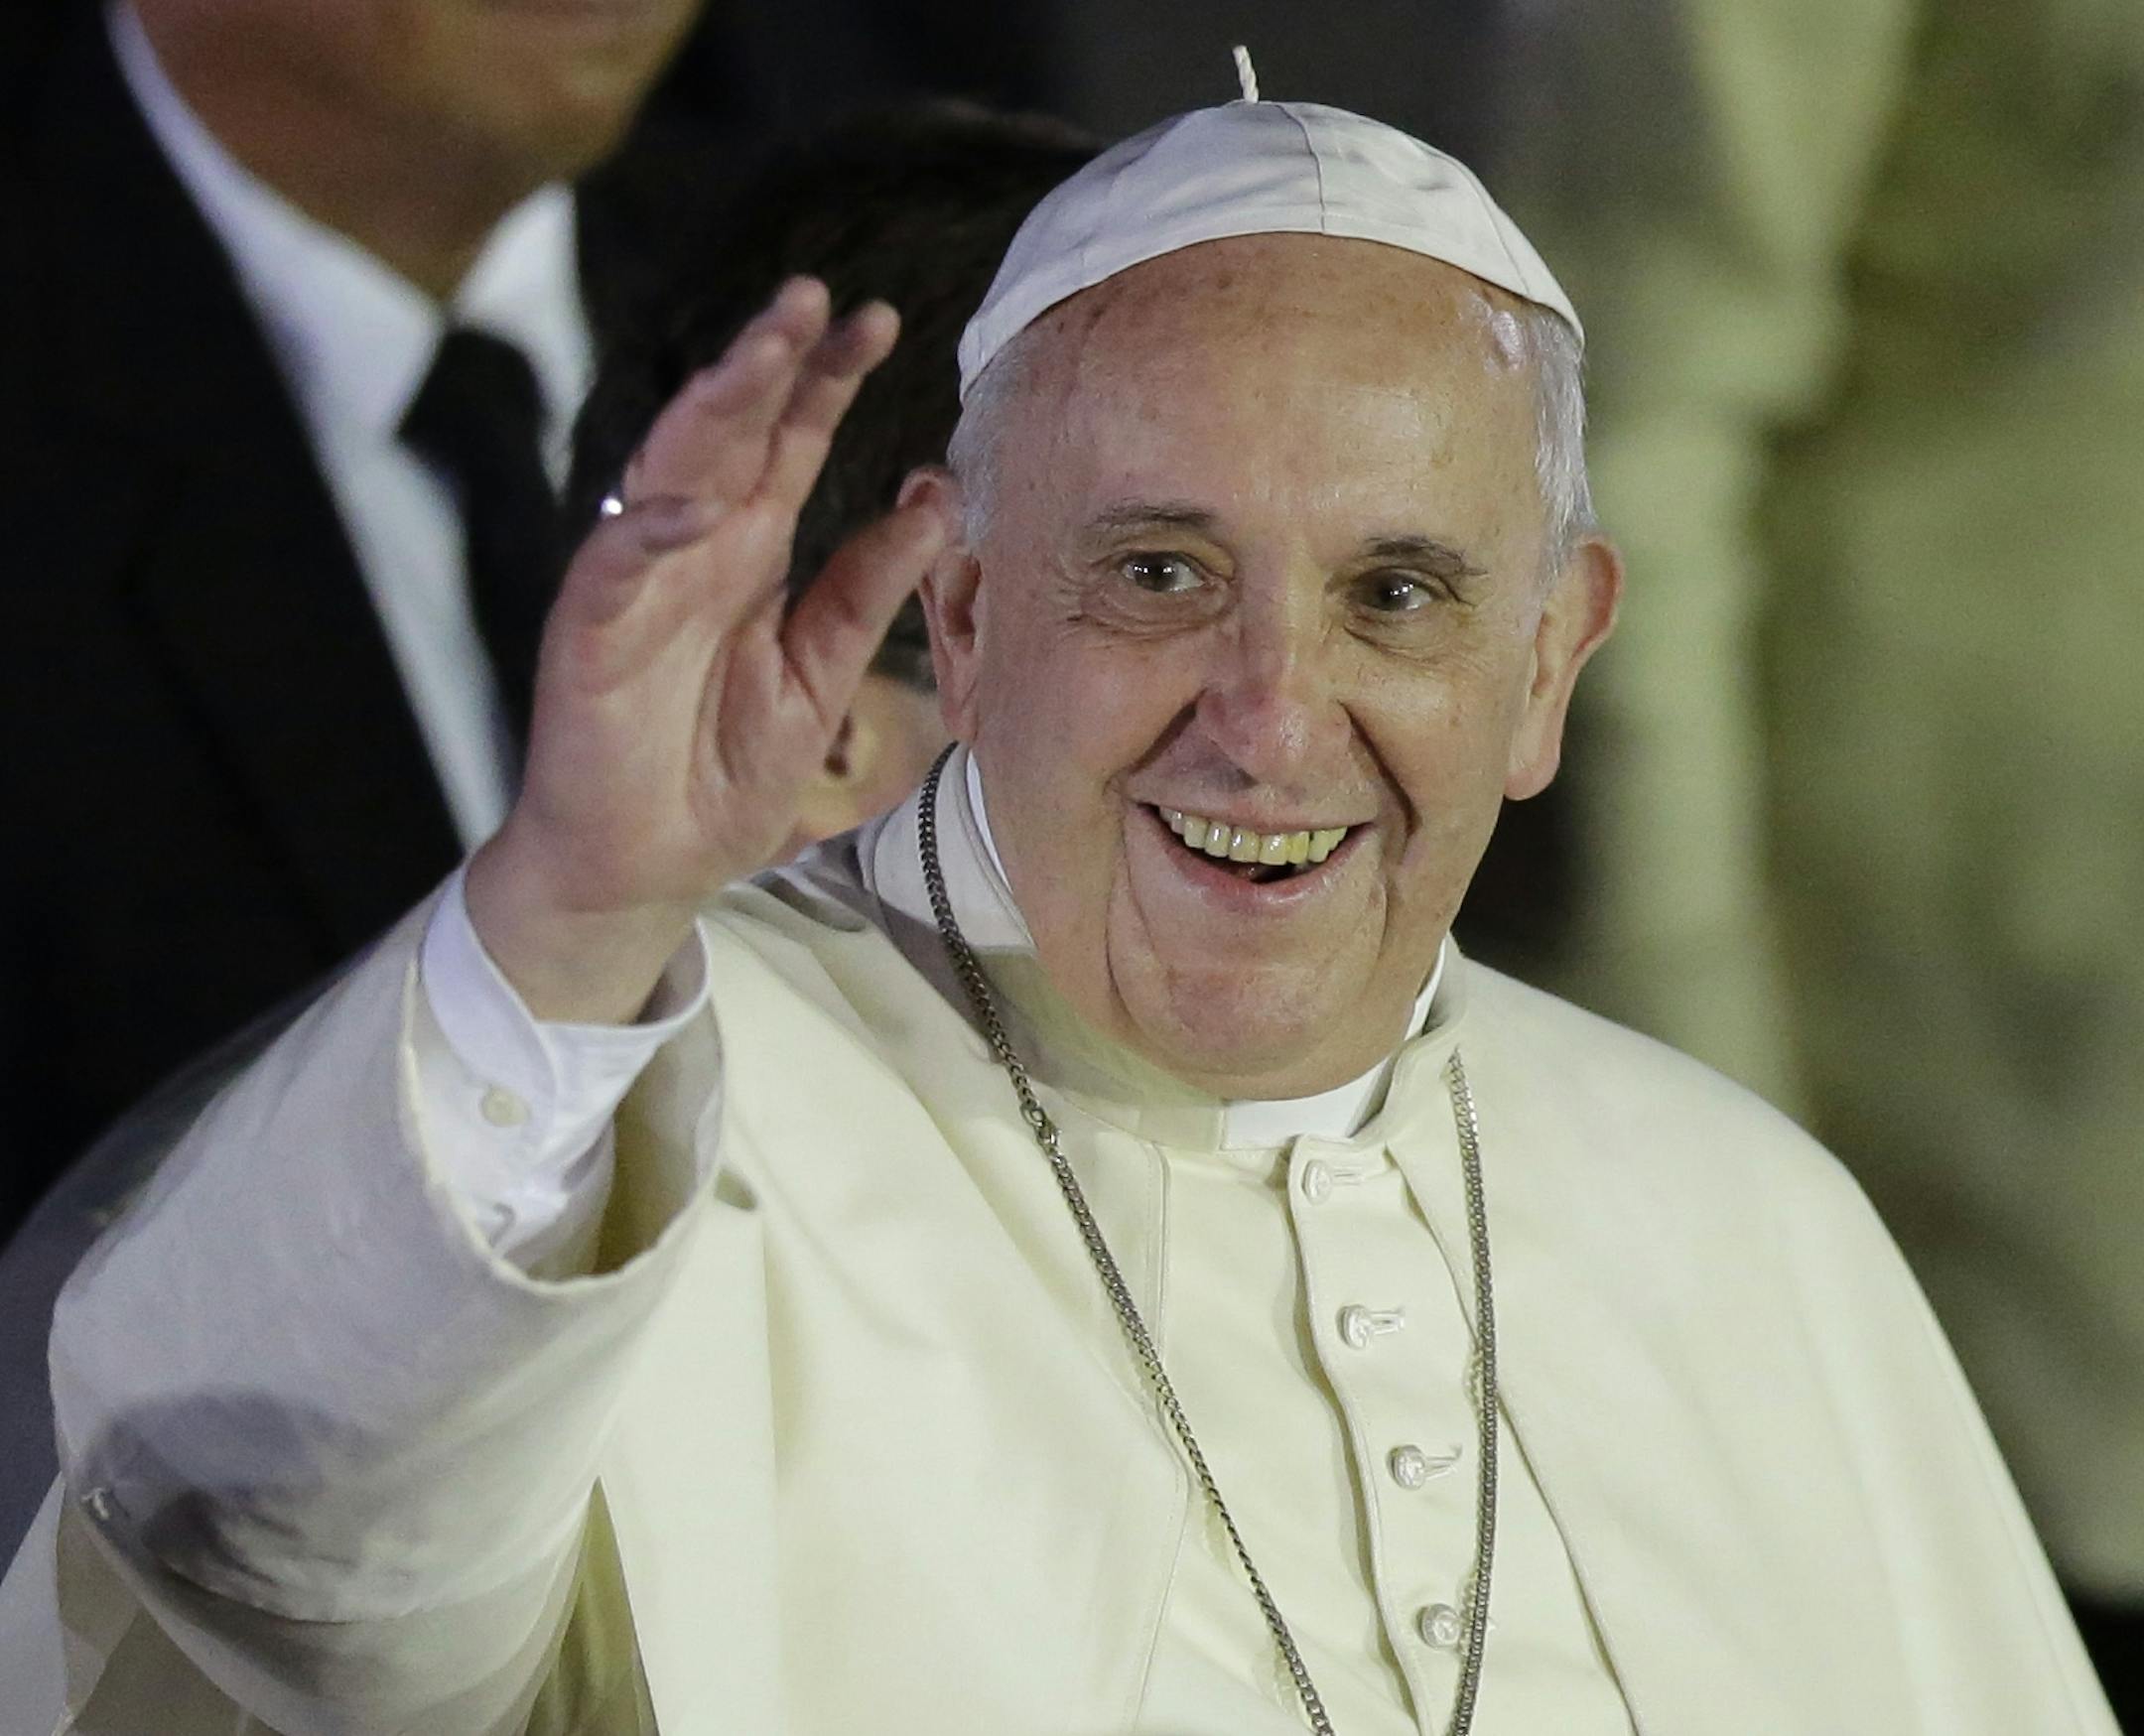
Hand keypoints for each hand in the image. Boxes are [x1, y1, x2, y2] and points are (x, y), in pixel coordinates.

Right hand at [466, 278, 945, 1022]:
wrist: (649, 866)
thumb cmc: (723, 772)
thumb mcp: (821, 679)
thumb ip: (867, 591)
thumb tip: (933, 497)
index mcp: (751, 552)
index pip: (790, 442)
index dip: (826, 379)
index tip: (879, 321)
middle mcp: (693, 548)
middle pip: (732, 433)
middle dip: (770, 363)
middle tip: (815, 297)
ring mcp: (637, 584)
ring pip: (668, 471)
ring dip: (710, 410)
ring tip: (759, 354)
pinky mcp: (588, 636)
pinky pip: (611, 571)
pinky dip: (645, 535)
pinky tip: (688, 505)